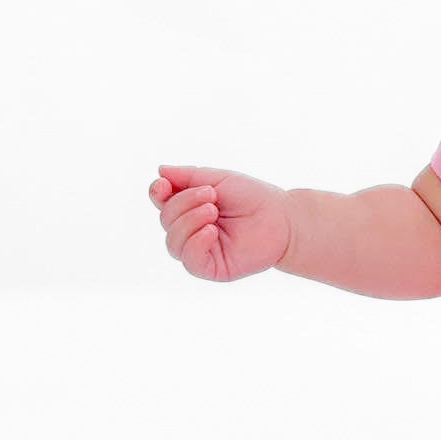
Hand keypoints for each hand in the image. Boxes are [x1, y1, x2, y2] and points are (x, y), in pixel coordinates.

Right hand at [148, 165, 292, 282]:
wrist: (283, 218)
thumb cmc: (254, 198)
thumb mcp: (219, 179)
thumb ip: (189, 176)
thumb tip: (160, 171)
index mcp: (190, 207)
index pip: (162, 202)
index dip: (157, 193)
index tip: (164, 185)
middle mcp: (191, 230)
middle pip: (166, 220)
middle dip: (184, 204)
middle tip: (212, 195)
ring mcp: (201, 250)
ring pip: (173, 242)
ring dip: (189, 221)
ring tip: (213, 210)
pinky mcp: (212, 268)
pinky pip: (190, 261)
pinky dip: (195, 243)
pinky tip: (210, 231)